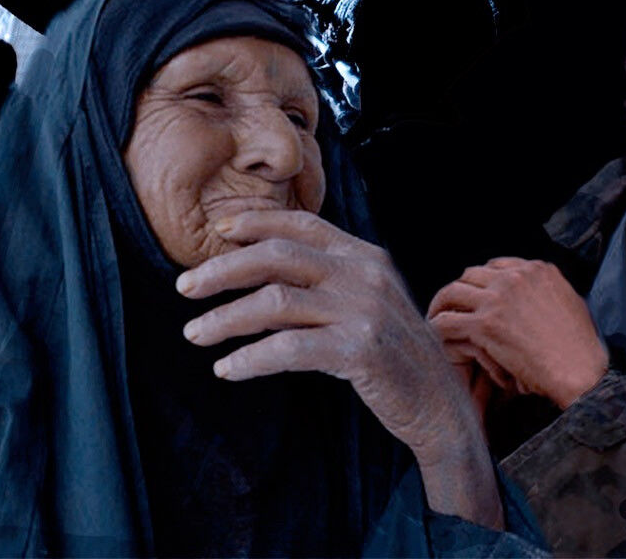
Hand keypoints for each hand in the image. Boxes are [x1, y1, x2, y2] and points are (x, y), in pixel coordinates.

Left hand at [178, 209, 502, 526]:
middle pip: (277, 257)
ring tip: (194, 334)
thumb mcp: (368, 301)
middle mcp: (364, 274)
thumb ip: (328, 280)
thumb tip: (259, 273)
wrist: (440, 403)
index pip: (303, 224)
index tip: (218, 232)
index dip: (256, 223)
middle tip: (185, 286)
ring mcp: (364, 310)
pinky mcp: (360, 349)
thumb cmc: (394, 354)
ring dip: (225, 318)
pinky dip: (250, 357)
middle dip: (222, 270)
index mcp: (365, 256)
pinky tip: (227, 368)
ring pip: (275, 302)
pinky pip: (289, 348)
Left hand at [429, 258, 607, 409]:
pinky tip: (434, 337)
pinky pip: (447, 320)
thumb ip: (546, 292)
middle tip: (452, 307)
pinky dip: (436, 327)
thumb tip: (533, 297)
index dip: (483, 282)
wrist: (581, 372)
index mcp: (538, 270)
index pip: (496, 265)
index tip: (476, 296)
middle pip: (471, 274)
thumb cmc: (580, 348)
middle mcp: (515, 277)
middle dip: (460, 290)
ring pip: (453, 292)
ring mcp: (498, 299)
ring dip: (441, 305)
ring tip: (437, 319)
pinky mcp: (485, 324)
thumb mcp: (571, 303)